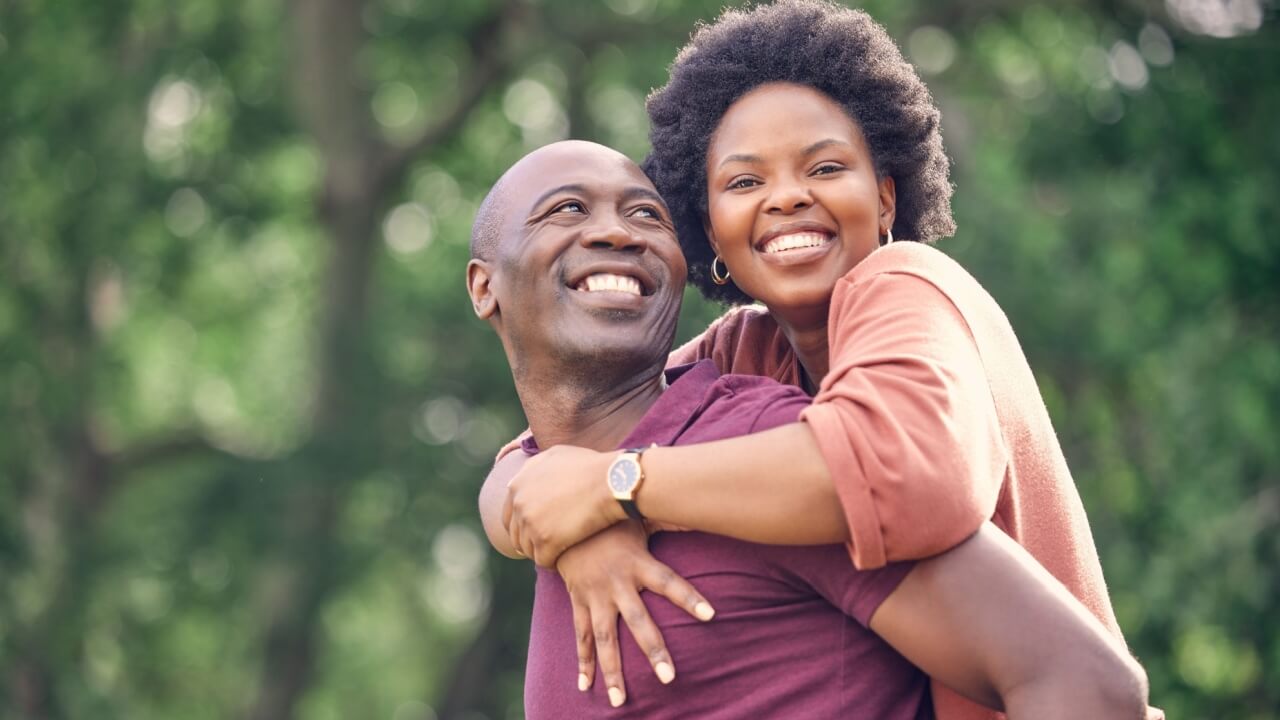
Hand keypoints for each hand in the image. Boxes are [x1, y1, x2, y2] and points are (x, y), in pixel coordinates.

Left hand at [504, 444, 624, 566]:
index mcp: (518, 484)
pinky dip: (552, 562)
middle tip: (547, 546)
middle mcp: (519, 503)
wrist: (611, 481)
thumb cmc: (591, 467)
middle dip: (530, 542)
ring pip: (528, 550)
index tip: (536, 532)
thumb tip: (523, 478)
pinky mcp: (545, 540)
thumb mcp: (557, 455)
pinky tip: (563, 559)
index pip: (508, 516)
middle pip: (516, 535)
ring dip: (541, 552)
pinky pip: (543, 560)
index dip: (521, 526)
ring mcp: (531, 522)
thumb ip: (535, 468)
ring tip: (558, 552)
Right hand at [556, 521, 715, 706]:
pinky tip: (585, 687)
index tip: (711, 615)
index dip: (689, 598)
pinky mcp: (578, 601)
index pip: (668, 582)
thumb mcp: (640, 516)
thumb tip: (701, 510)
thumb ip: (669, 520)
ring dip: (612, 671)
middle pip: (637, 621)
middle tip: (669, 678)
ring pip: (604, 639)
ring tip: (620, 702)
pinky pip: (580, 636)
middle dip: (653, 650)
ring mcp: (594, 596)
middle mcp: (615, 583)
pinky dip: (583, 662)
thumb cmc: (611, 518)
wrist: (560, 518)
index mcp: (636, 562)